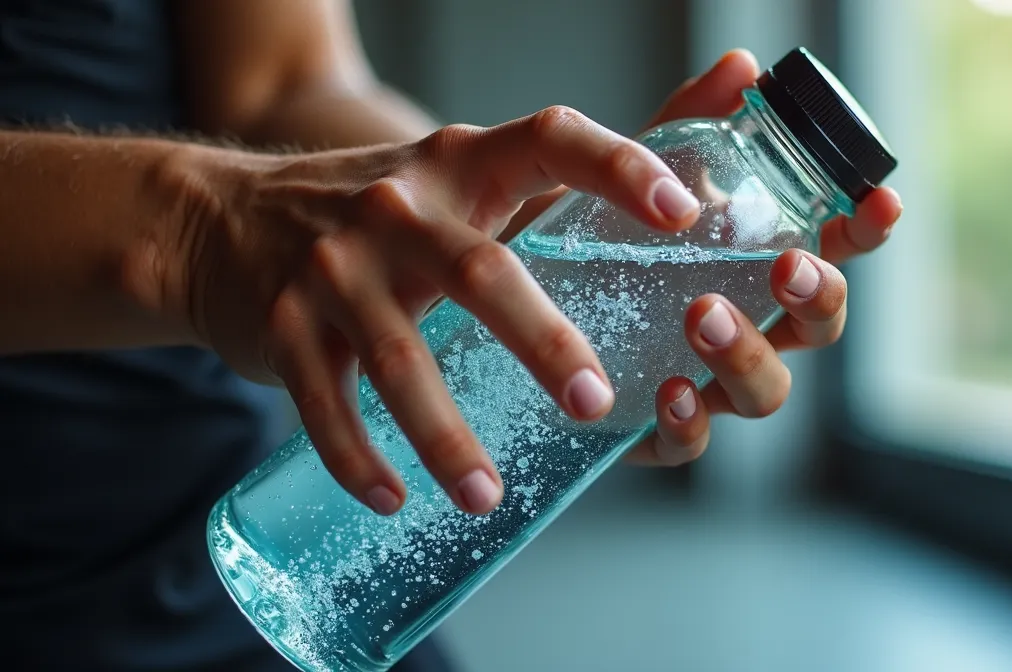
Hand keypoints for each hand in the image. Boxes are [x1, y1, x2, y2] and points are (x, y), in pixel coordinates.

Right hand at [181, 107, 702, 515]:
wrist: (221, 220)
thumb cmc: (379, 215)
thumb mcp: (454, 179)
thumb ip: (550, 191)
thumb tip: (687, 201)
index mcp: (462, 165)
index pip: (551, 140)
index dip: (620, 168)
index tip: (685, 214)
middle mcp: (398, 207)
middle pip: (480, 273)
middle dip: (543, 343)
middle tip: (594, 403)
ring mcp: (334, 267)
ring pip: (398, 358)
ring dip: (445, 436)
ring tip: (488, 498)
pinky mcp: (284, 324)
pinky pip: (326, 402)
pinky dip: (359, 458)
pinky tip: (393, 499)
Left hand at [616, 49, 903, 465]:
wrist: (522, 298)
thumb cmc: (602, 241)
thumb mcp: (642, 181)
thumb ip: (691, 126)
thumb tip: (740, 69)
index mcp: (760, 267)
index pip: (835, 249)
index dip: (867, 231)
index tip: (880, 203)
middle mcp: (751, 327)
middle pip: (819, 328)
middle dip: (818, 298)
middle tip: (786, 267)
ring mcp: (710, 382)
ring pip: (767, 389)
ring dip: (746, 353)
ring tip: (702, 315)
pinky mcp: (658, 426)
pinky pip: (693, 440)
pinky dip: (690, 420)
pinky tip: (670, 390)